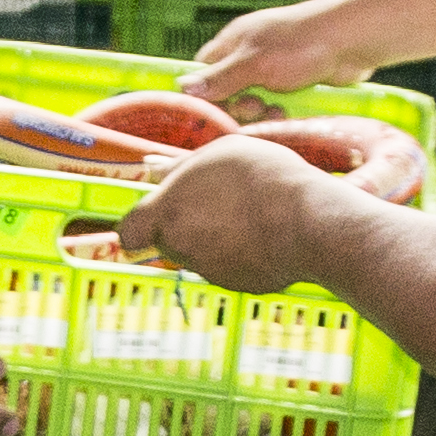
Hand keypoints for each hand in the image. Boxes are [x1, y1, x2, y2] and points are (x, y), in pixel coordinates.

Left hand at [115, 136, 339, 296]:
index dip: (138, 227)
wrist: (306, 220)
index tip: (152, 218)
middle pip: (167, 241)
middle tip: (216, 204)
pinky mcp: (235, 283)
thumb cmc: (260, 177)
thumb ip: (178, 166)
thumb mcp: (217, 152)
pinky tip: (262, 235)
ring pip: (198, 254)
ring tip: (246, 215)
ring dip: (213, 239)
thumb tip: (151, 170)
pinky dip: (238, 255)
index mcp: (168, 212)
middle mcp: (181, 246)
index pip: (129, 233)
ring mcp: (208, 269)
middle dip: (183, 226)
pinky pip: (227, 267)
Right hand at [184, 0, 387, 103]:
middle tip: (255, 106)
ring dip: (260, 114)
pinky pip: (274, 106)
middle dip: (237, 106)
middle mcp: (250, 55)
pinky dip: (278, 114)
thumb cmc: (302, 44)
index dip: (204, 93)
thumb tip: (184, 88)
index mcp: (234, 42)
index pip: (203, 71)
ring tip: (275, 112)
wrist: (352, 42)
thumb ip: (220, 78)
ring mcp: (273, 69)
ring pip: (252, 102)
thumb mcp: (254, 63)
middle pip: (227, 92)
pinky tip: (287, 115)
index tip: (212, 111)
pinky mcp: (294, 84)